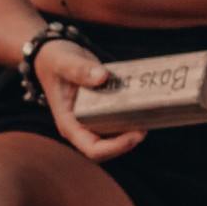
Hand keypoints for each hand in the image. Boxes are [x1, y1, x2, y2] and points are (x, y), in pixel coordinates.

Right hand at [34, 39, 145, 161]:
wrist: (55, 55)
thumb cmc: (55, 60)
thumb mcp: (63, 62)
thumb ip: (79, 69)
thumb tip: (102, 77)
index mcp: (69, 124)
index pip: (93, 150)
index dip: (116, 148)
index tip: (135, 134)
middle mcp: (83, 127)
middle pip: (110, 147)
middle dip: (130, 140)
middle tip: (149, 123)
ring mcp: (94, 121)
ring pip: (119, 135)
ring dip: (135, 129)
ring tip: (151, 114)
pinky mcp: (104, 112)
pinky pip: (121, 120)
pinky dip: (134, 115)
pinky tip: (147, 105)